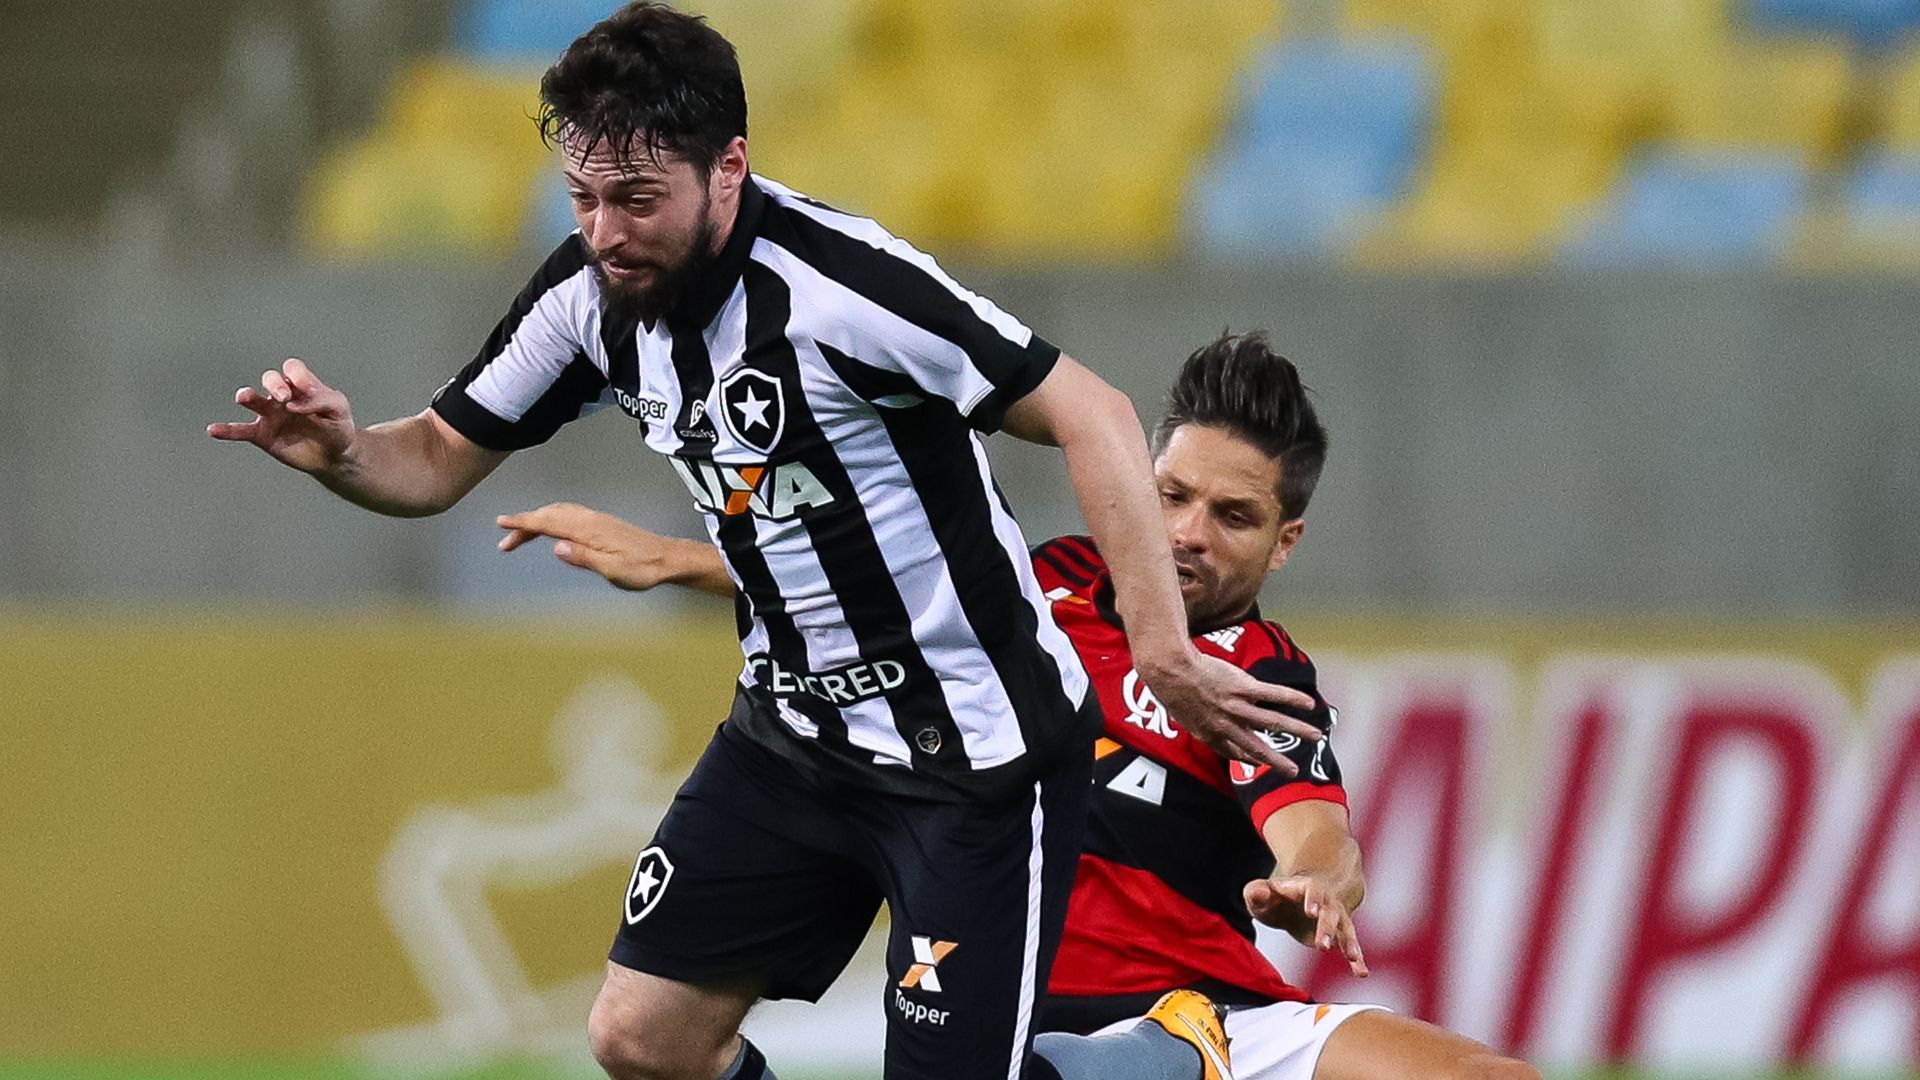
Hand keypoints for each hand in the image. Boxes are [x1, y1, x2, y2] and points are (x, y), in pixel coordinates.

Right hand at [207, 358, 354, 473]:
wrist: (334, 455)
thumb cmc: (337, 426)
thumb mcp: (339, 409)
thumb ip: (322, 400)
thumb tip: (293, 404)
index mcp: (302, 385)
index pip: (293, 369)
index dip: (297, 376)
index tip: (305, 390)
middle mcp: (283, 396)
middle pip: (270, 379)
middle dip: (274, 384)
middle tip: (283, 398)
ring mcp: (270, 415)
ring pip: (252, 400)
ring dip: (248, 396)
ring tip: (244, 398)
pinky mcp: (262, 435)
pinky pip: (241, 431)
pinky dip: (226, 430)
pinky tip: (213, 430)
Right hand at [497, 502, 685, 590]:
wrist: (668, 559)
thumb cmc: (643, 568)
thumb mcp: (613, 570)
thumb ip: (584, 558)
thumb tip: (556, 547)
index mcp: (590, 531)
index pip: (549, 523)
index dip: (523, 522)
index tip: (502, 523)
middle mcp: (591, 520)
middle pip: (549, 516)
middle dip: (524, 524)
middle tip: (505, 540)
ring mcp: (597, 520)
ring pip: (559, 513)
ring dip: (537, 520)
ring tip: (521, 535)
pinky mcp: (602, 524)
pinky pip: (569, 515)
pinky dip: (552, 518)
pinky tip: (551, 528)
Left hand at [1143, 650, 1320, 771]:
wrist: (1170, 670)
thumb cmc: (1173, 688)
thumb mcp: (1183, 714)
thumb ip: (1200, 722)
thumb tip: (1204, 722)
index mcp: (1211, 734)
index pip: (1234, 753)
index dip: (1250, 760)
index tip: (1262, 763)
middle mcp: (1226, 726)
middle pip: (1258, 747)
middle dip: (1277, 761)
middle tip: (1294, 771)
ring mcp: (1236, 707)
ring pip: (1273, 723)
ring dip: (1296, 730)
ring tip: (1315, 735)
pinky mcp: (1243, 688)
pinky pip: (1273, 695)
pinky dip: (1293, 700)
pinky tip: (1309, 704)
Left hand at [1246, 874, 1367, 976]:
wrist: (1293, 902)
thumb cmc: (1273, 896)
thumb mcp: (1259, 892)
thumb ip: (1256, 891)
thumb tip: (1259, 892)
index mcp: (1307, 887)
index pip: (1313, 890)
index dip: (1313, 899)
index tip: (1310, 911)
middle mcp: (1326, 902)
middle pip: (1331, 913)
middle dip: (1327, 928)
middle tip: (1322, 946)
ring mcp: (1334, 918)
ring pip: (1345, 929)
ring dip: (1349, 943)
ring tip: (1353, 958)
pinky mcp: (1337, 936)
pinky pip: (1349, 947)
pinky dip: (1357, 960)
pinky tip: (1362, 973)